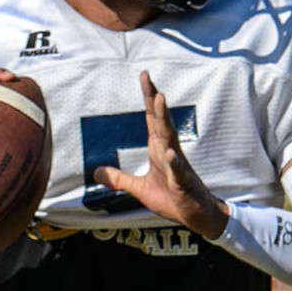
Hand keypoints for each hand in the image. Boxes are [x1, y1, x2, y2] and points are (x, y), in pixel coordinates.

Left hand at [91, 72, 227, 239]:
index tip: (145, 76)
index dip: (148, 97)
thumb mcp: (138, 189)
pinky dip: (174, 163)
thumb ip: (119, 179)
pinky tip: (170, 154)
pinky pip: (178, 172)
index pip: (152, 118)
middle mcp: (169, 151)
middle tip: (148, 78)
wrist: (196, 215)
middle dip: (154, 98)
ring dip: (165, 119)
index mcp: (159, 148)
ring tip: (160, 100)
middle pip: (161, 120)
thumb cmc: (171, 197)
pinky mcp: (183, 184)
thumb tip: (96, 173)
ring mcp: (177, 166)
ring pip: (170, 138)